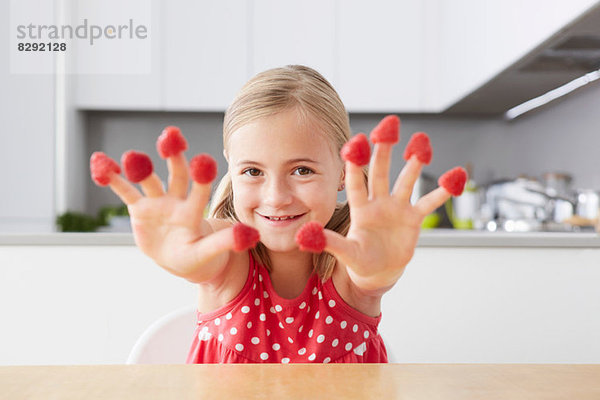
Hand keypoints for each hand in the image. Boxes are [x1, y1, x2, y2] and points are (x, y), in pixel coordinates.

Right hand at [91, 131, 244, 282]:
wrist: (184, 260)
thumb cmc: (201, 257)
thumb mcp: (210, 252)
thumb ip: (227, 242)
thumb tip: (252, 234)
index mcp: (195, 212)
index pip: (199, 192)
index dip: (202, 179)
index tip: (204, 161)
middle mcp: (177, 201)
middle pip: (177, 175)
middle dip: (174, 157)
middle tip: (171, 137)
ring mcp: (158, 203)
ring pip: (149, 180)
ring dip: (139, 167)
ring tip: (132, 156)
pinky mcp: (139, 208)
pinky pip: (124, 190)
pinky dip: (112, 178)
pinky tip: (100, 162)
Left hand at [323, 123, 454, 293]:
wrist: (379, 271)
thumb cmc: (359, 259)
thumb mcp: (345, 252)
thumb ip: (328, 242)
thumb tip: (304, 236)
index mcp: (359, 208)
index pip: (355, 182)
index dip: (354, 163)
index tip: (355, 142)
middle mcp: (378, 202)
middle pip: (380, 171)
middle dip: (384, 150)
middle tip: (389, 126)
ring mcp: (397, 207)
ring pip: (406, 180)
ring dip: (414, 163)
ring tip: (420, 143)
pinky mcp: (414, 217)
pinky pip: (430, 202)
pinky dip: (443, 191)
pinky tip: (455, 176)